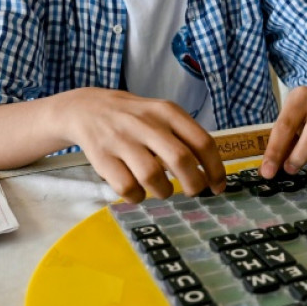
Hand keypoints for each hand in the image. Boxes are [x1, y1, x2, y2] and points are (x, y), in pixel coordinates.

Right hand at [60, 88, 225, 202]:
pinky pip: (127, 187)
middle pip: (181, 159)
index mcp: (168, 112)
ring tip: (164, 190)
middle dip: (194, 183)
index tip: (218, 186)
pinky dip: (137, 196)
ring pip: (152, 176)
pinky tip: (139, 191)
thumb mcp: (163, 115)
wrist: (87, 109)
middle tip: (194, 192)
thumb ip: (186, 137)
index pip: (202, 142)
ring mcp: (122, 140)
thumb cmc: (136, 118)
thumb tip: (212, 173)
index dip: (215, 169)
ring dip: (164, 191)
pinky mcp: (102, 156)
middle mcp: (146, 123)